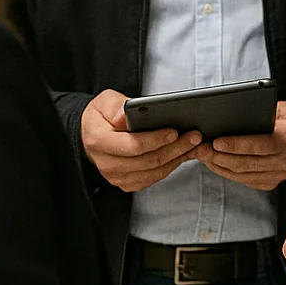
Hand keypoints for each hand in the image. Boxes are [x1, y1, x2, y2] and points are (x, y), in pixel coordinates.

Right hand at [81, 89, 201, 192]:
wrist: (91, 135)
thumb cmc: (101, 116)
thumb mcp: (104, 101)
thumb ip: (115, 106)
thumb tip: (125, 116)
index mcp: (100, 141)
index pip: (133, 145)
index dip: (156, 139)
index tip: (175, 131)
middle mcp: (107, 163)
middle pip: (148, 160)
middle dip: (175, 148)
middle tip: (194, 136)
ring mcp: (117, 176)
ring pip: (154, 171)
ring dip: (177, 158)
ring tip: (193, 144)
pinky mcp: (127, 182)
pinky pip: (153, 178)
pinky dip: (170, 166)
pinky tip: (182, 154)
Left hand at [194, 101, 285, 191]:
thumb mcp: (279, 109)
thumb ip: (259, 113)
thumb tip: (227, 117)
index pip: (261, 145)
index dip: (236, 145)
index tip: (216, 141)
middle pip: (246, 163)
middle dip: (219, 156)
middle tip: (200, 148)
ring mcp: (279, 176)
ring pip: (241, 174)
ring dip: (218, 165)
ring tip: (201, 154)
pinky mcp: (270, 183)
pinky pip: (243, 180)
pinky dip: (225, 171)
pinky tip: (213, 162)